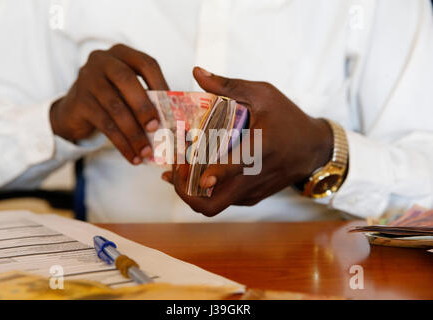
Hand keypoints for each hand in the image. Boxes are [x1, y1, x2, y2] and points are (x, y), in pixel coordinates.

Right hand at [50, 44, 168, 164]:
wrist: (74, 110)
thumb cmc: (112, 98)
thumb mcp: (128, 91)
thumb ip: (148, 97)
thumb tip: (175, 120)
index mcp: (121, 53)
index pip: (146, 63)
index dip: (162, 85)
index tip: (172, 108)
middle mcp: (101, 60)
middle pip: (127, 80)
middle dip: (144, 106)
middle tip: (156, 128)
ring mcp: (87, 79)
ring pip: (116, 107)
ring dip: (134, 133)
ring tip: (146, 151)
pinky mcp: (80, 102)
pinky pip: (105, 125)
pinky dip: (122, 144)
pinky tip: (132, 157)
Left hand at [163, 67, 332, 215]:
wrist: (313, 148)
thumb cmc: (289, 119)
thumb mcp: (264, 95)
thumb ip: (229, 85)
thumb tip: (197, 73)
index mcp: (259, 148)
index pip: (231, 169)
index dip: (205, 174)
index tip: (181, 168)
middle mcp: (254, 178)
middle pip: (213, 205)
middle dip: (185, 192)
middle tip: (175, 169)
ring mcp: (252, 192)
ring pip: (214, 205)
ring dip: (192, 190)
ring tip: (181, 167)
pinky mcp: (252, 198)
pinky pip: (223, 200)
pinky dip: (206, 190)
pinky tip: (196, 171)